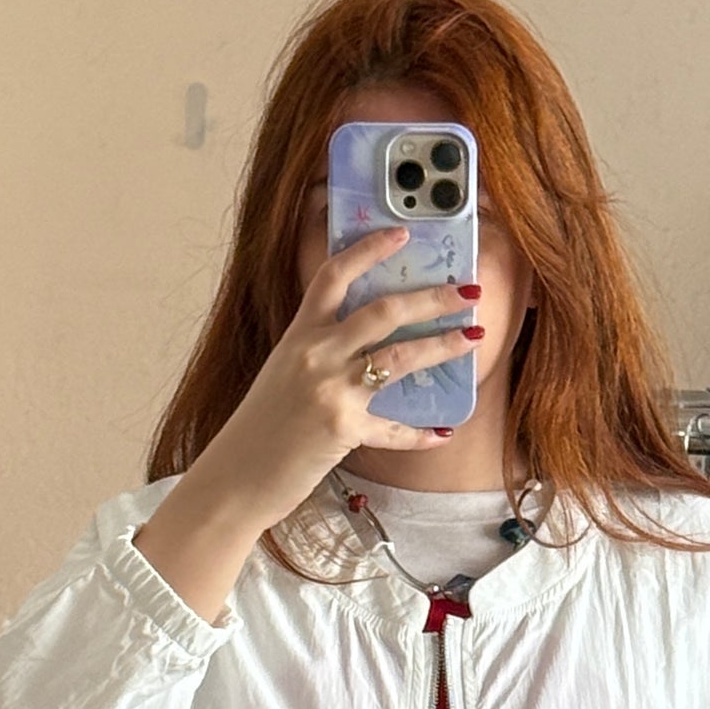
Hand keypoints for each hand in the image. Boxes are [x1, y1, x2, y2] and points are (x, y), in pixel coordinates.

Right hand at [193, 224, 481, 534]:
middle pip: (383, 310)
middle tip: (469, 291)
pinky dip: (420, 434)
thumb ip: (320, 352)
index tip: (403, 232)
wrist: (236, 476)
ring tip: (474, 337)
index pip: (334, 275)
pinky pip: (394, 428)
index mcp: (299, 334)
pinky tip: (442, 432)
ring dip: (443, 345)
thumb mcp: (284, 374)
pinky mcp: (343, 428)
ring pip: (400, 356)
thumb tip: (368, 342)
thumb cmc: (261, 428)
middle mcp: (315, 354)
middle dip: (433, 297)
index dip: (369, 249)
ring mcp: (330, 389)